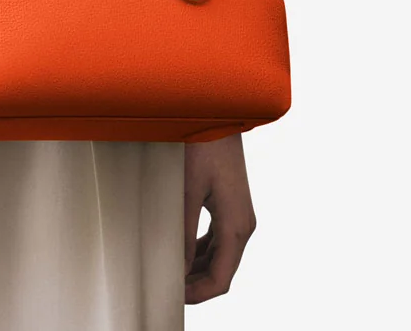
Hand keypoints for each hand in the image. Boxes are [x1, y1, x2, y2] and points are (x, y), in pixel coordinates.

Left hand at [184, 133, 256, 303]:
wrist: (218, 114)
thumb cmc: (204, 146)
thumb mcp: (188, 190)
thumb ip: (182, 231)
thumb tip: (176, 267)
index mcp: (236, 226)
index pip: (221, 279)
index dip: (198, 295)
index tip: (173, 297)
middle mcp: (243, 224)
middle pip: (222, 270)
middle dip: (196, 284)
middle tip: (167, 287)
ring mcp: (239, 214)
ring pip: (220, 256)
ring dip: (198, 268)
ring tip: (171, 271)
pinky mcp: (232, 204)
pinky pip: (218, 239)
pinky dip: (201, 251)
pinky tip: (183, 250)